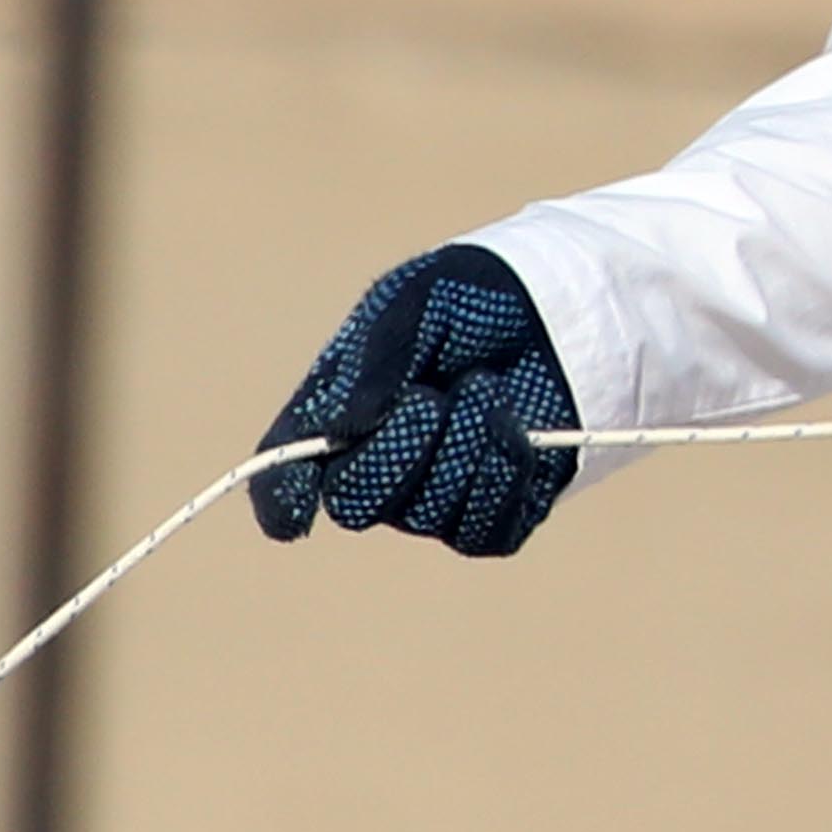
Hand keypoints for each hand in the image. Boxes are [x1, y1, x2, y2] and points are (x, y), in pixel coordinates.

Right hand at [253, 244, 580, 556]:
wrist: (549, 309)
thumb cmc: (464, 302)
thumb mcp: (414, 303)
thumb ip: (377, 360)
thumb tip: (348, 423)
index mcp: (331, 416)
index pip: (285, 472)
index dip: (281, 498)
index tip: (294, 513)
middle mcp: (372, 468)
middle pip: (355, 501)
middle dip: (396, 449)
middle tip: (430, 396)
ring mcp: (430, 501)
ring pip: (427, 513)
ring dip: (462, 445)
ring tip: (484, 387)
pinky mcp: (490, 519)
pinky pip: (484, 530)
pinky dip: (502, 473)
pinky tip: (513, 426)